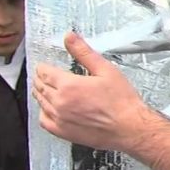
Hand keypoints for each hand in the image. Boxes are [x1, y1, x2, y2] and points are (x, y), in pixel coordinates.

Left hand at [33, 32, 161, 151]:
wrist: (129, 127)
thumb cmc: (121, 101)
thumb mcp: (105, 70)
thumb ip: (84, 52)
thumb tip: (70, 37)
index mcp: (68, 86)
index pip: (45, 73)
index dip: (43, 67)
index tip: (44, 66)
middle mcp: (60, 103)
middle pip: (40, 87)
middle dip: (40, 79)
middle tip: (43, 75)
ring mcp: (60, 119)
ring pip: (41, 103)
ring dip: (40, 93)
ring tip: (43, 89)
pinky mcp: (64, 132)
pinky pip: (44, 122)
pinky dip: (43, 113)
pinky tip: (47, 109)